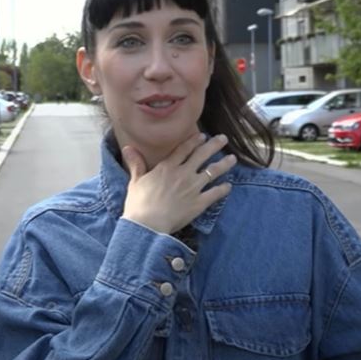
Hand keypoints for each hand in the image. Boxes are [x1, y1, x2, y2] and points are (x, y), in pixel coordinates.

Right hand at [121, 133, 235, 233]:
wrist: (147, 224)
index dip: (194, 141)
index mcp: (167, 167)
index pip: (184, 149)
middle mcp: (183, 174)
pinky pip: (215, 194)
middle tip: (223, 139)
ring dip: (224, 164)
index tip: (203, 135)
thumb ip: (136, 163)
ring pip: (212, 171)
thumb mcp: (135, 181)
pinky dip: (223, 189)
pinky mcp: (199, 203)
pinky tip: (229, 186)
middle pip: (202, 155)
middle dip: (214, 145)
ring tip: (233, 159)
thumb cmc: (138, 203)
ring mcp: (193, 188)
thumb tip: (127, 147)